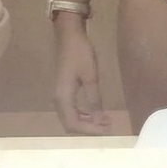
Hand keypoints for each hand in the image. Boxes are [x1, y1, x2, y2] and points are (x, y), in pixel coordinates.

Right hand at [53, 17, 110, 134]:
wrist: (69, 37)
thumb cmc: (81, 54)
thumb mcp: (91, 76)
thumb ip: (94, 99)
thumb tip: (98, 120)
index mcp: (63, 98)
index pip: (73, 124)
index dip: (90, 130)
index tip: (107, 129)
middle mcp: (58, 100)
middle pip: (70, 124)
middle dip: (89, 128)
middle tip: (108, 126)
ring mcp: (60, 95)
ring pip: (71, 117)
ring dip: (87, 121)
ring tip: (105, 120)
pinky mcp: (63, 90)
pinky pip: (72, 109)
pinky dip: (84, 113)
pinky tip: (96, 112)